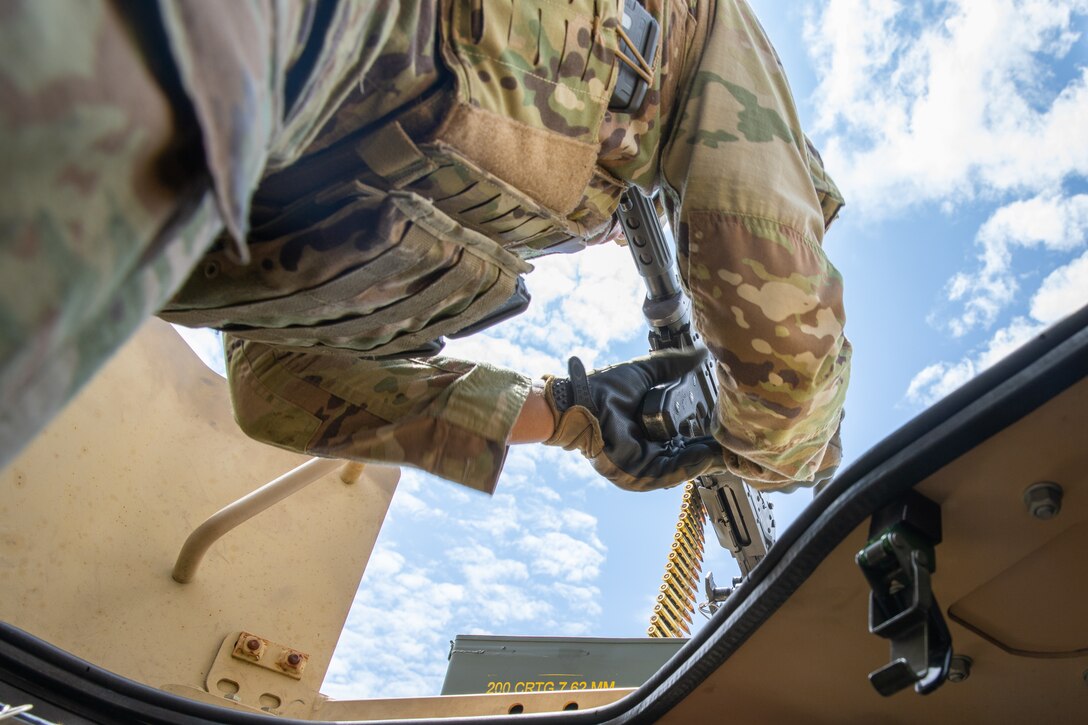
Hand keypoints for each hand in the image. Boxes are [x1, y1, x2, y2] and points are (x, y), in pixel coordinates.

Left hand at [542, 349, 724, 490]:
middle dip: (716, 450)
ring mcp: (643, 466)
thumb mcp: (646, 374)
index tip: (733, 427)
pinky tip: (709, 454)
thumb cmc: (605, 388)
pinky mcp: (636, 473)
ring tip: (731, 449)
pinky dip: (690, 465)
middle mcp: (650, 452)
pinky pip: (669, 472)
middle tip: (741, 441)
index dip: (710, 434)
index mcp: (652, 434)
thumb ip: (672, 365)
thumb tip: (699, 352)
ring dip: (709, 459)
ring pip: (684, 466)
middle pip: (690, 456)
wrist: (580, 399)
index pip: (688, 439)